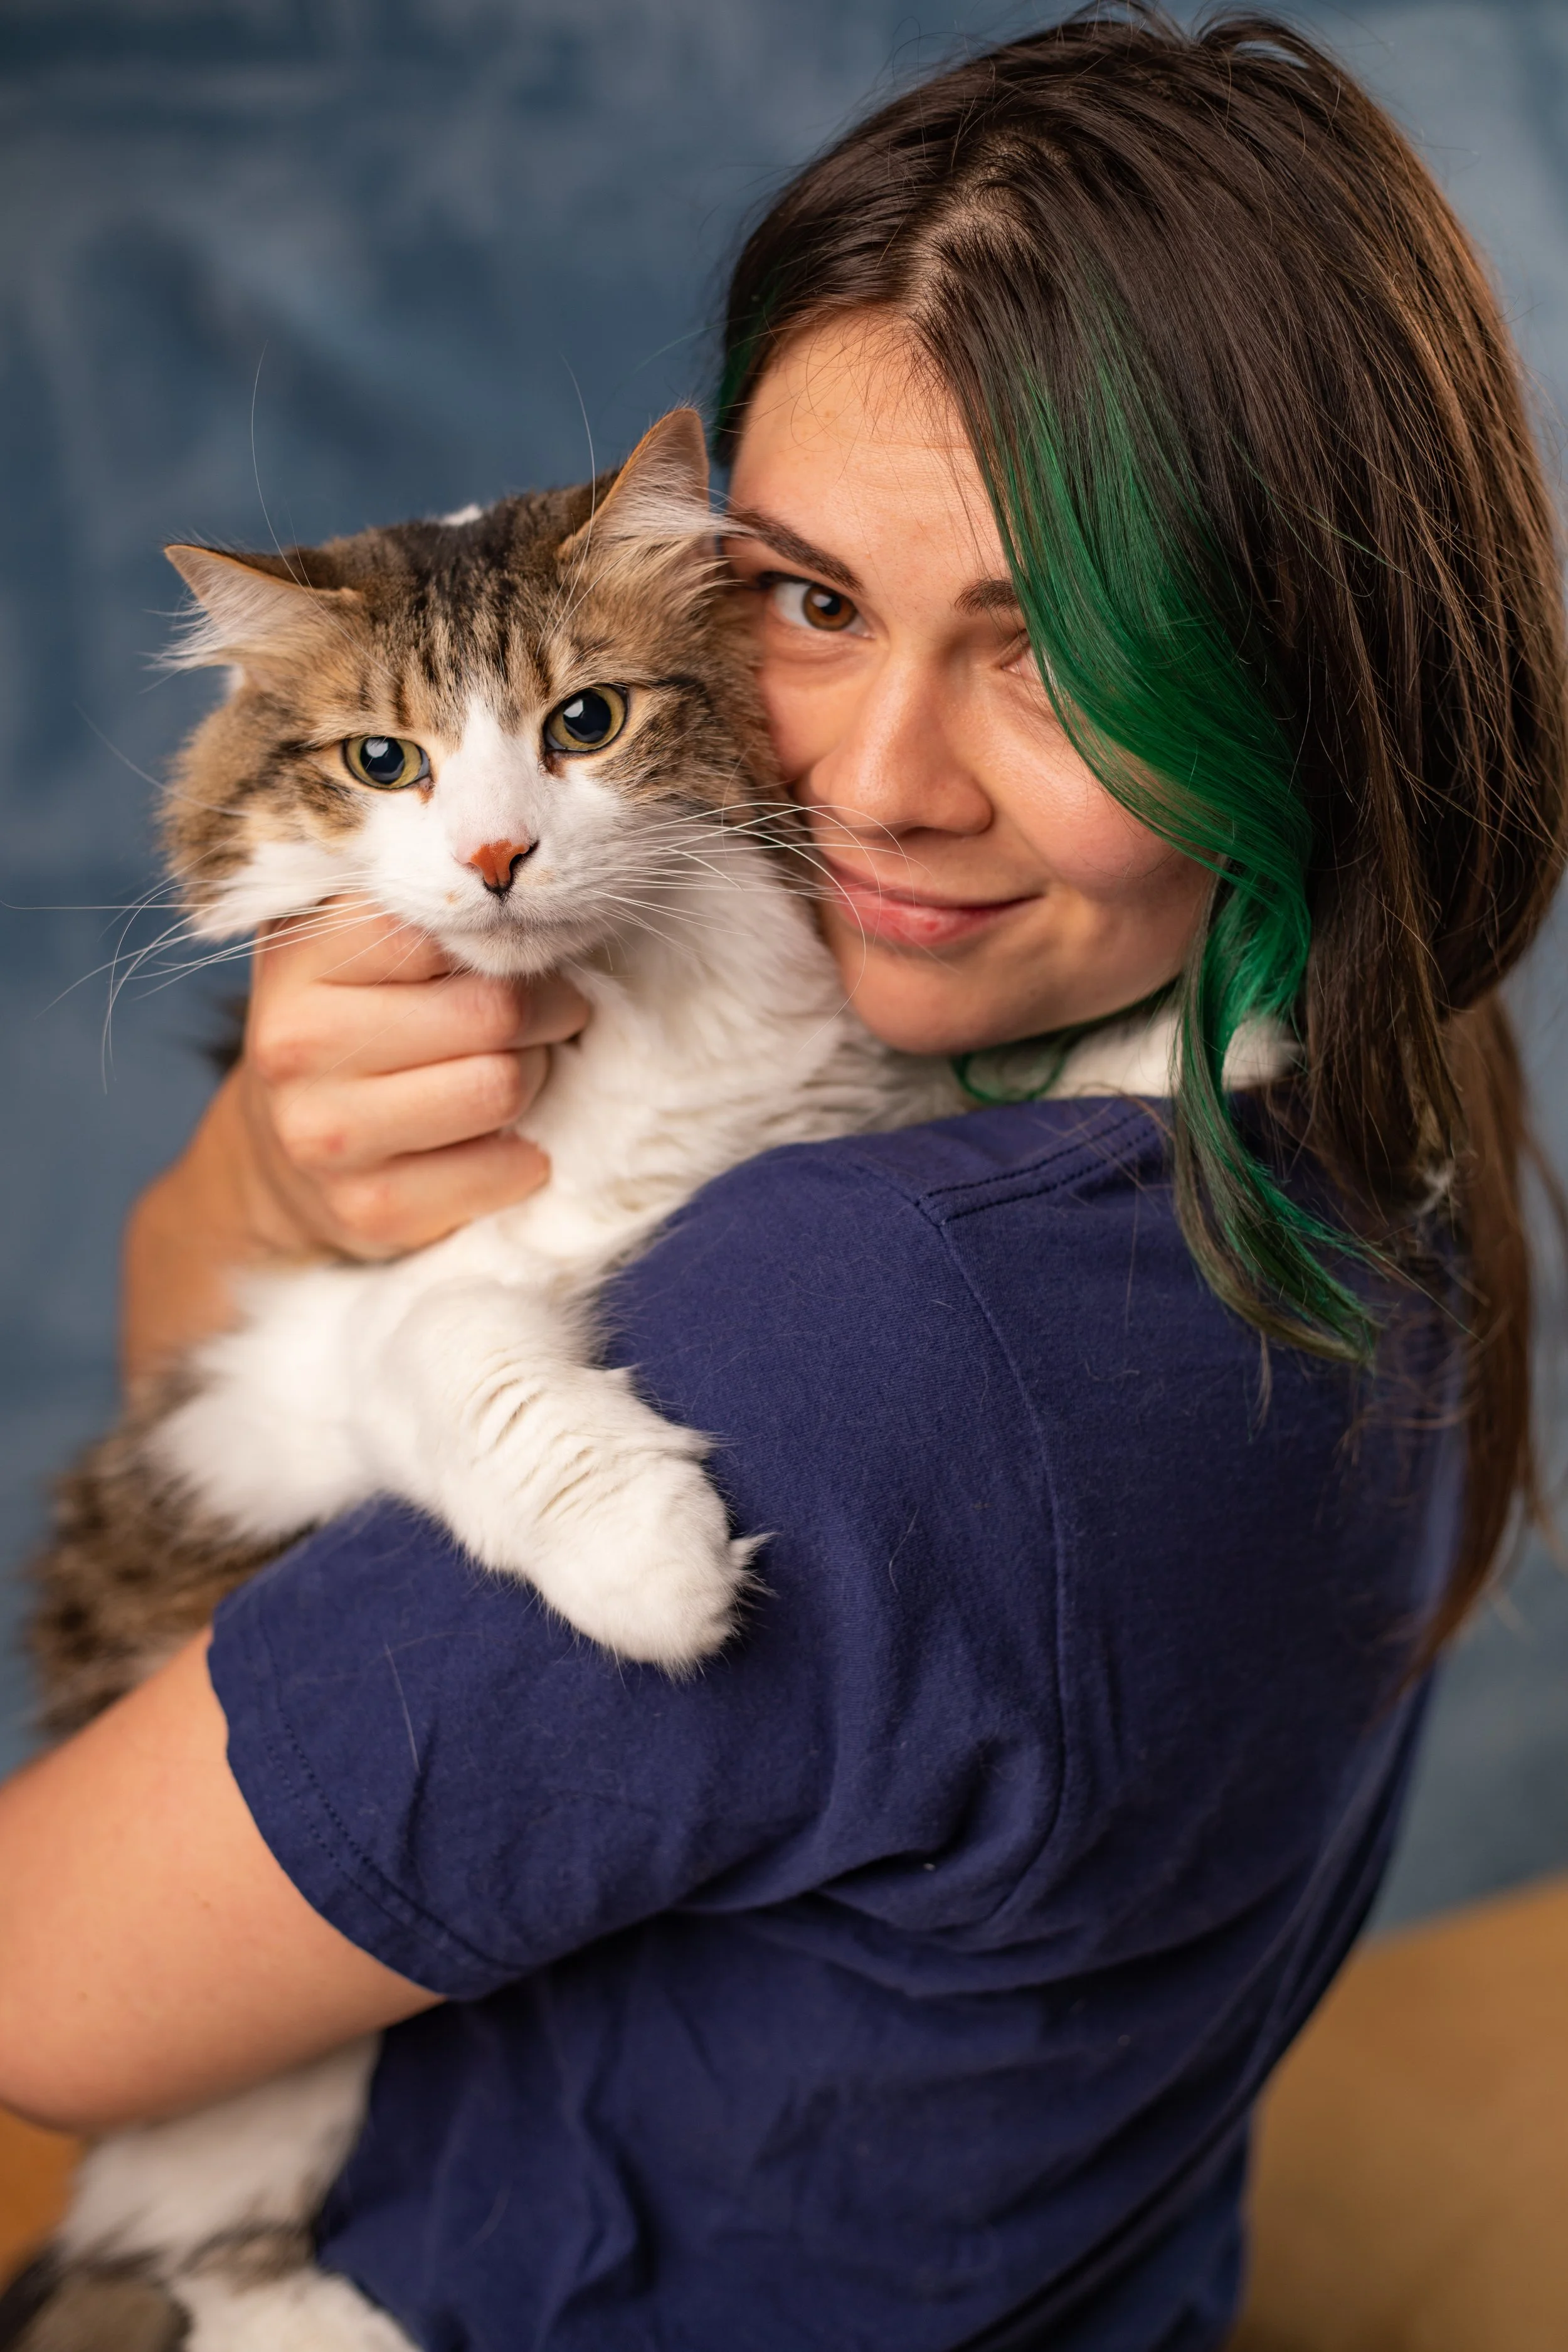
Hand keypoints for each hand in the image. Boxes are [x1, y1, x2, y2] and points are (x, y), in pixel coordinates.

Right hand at [123, 898, 587, 1381]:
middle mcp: (296, 1043)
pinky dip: (525, 1154)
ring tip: (515, 1070)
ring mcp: (327, 1134)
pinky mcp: (371, 1208)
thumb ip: (422, 910)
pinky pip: (506, 1168)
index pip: (441, 923)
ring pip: (503, 1085)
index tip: (515, 951)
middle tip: (547, 1015)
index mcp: (298, 957)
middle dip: (546, 1011)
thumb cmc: (349, 1027)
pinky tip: (495, 1139)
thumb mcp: (354, 947)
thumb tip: (534, 888)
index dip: (506, 937)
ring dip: (538, 1078)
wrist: (278, 1157)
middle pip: (493, 1009)